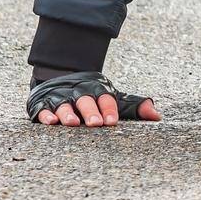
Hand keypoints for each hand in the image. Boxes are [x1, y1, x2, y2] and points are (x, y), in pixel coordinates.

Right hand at [26, 71, 160, 126]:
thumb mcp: (116, 99)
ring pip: (64, 105)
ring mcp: (61, 98)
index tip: (112, 122)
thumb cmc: (95, 96)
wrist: (63, 75)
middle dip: (91, 112)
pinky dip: (46, 115)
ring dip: (68, 114)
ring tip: (73, 123)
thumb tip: (157, 117)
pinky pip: (44, 109)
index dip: (109, 109)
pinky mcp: (43, 104)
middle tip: (95, 124)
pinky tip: (51, 121)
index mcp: (98, 90)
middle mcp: (80, 92)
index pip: (106, 98)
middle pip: (86, 101)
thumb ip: (134, 107)